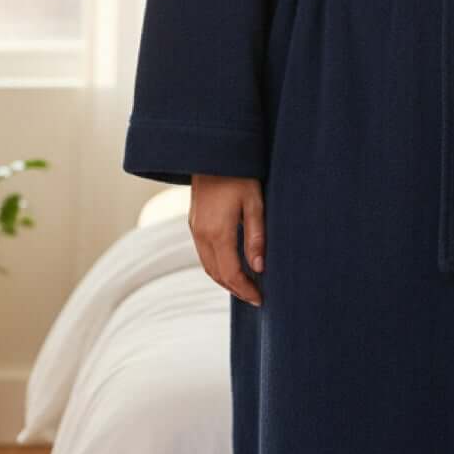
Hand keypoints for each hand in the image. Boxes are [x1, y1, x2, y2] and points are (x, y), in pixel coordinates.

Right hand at [187, 175, 265, 306]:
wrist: (212, 154)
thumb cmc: (239, 176)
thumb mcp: (255, 204)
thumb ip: (257, 237)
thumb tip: (259, 268)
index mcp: (218, 232)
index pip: (231, 273)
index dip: (246, 289)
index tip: (260, 299)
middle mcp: (202, 235)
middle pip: (217, 274)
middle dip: (235, 289)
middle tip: (254, 297)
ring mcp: (195, 230)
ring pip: (208, 266)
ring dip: (225, 280)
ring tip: (245, 286)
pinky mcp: (193, 224)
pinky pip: (203, 254)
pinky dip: (217, 266)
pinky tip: (231, 266)